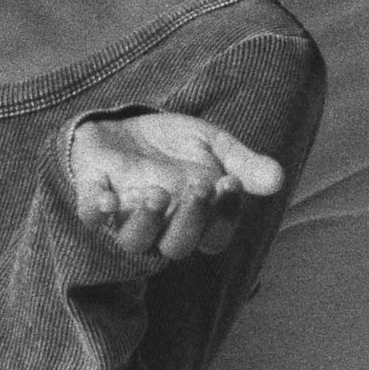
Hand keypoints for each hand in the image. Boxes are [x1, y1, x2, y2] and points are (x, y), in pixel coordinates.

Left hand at [67, 113, 286, 265]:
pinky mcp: (93, 196)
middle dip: (190, 219)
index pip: (214, 236)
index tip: (230, 182)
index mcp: (194, 220)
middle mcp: (159, 227)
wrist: (125, 123)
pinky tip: (109, 198)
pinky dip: (97, 211)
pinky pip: (90, 216)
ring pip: (134, 242)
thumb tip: (278, 178)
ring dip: (146, 222)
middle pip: (175, 246)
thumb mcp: (213, 144)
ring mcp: (124, 216)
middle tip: (199, 185)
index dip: (224, 215)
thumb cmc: (174, 145)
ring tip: (156, 193)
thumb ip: (242, 163)